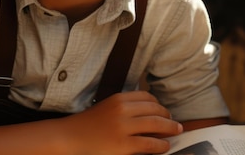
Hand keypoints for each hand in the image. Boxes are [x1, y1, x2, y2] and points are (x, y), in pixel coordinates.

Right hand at [58, 90, 182, 154]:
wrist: (69, 138)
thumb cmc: (87, 125)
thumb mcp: (106, 108)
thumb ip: (125, 108)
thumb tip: (149, 113)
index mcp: (118, 99)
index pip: (147, 97)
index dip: (159, 104)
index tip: (164, 111)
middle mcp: (123, 110)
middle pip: (155, 110)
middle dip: (168, 117)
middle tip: (175, 123)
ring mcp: (124, 128)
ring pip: (157, 125)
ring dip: (170, 129)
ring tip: (175, 132)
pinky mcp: (124, 146)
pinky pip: (150, 144)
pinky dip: (161, 145)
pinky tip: (165, 146)